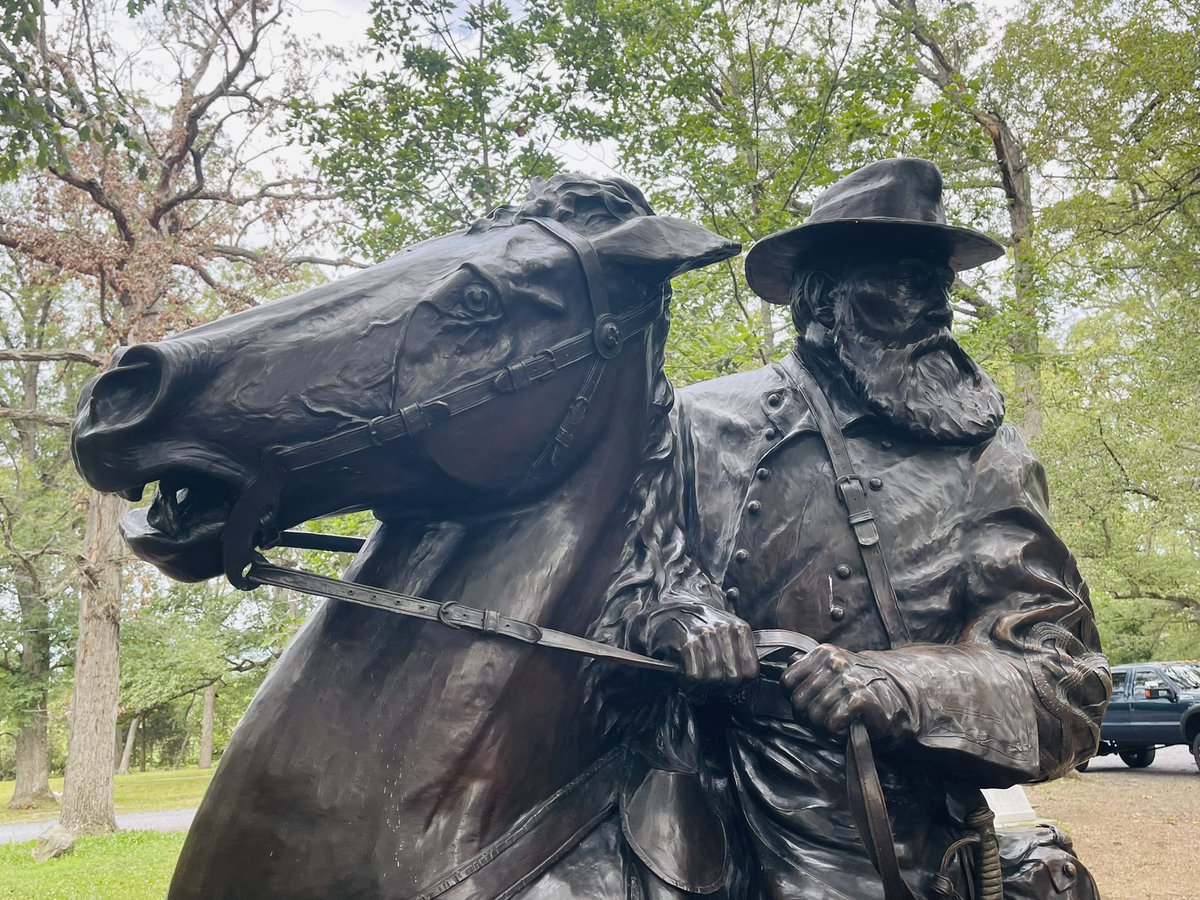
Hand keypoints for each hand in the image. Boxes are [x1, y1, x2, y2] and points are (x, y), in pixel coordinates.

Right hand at [642, 604, 758, 686]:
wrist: (669, 611)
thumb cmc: (698, 627)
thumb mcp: (725, 633)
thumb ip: (739, 653)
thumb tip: (743, 682)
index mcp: (740, 628)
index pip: (751, 671)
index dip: (739, 685)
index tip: (726, 684)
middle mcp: (725, 629)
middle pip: (733, 677)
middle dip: (719, 688)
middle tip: (707, 686)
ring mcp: (705, 634)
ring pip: (714, 677)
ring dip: (702, 687)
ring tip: (694, 681)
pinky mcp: (686, 641)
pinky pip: (695, 675)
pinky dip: (688, 683)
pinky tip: (684, 678)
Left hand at [781, 644, 918, 742]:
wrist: (898, 695)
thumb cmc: (861, 685)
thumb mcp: (834, 668)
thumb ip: (810, 667)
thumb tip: (788, 664)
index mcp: (823, 653)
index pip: (787, 681)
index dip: (793, 699)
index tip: (807, 706)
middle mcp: (834, 663)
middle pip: (798, 702)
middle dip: (808, 719)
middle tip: (823, 722)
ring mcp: (848, 680)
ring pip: (814, 715)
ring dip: (824, 728)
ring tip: (837, 725)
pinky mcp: (861, 698)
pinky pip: (832, 722)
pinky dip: (837, 732)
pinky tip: (846, 727)